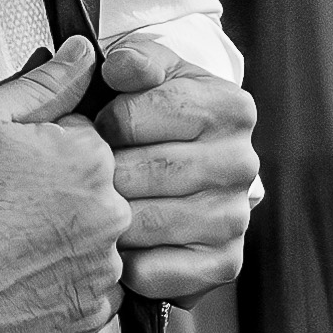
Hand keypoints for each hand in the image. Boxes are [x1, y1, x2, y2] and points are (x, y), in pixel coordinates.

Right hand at [0, 37, 126, 332]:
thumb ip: (45, 84)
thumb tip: (81, 55)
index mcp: (90, 159)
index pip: (92, 141)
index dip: (50, 152)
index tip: (20, 171)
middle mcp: (108, 215)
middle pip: (100, 193)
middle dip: (63, 197)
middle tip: (11, 209)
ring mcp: (101, 270)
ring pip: (98, 244)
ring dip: (67, 243)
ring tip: (14, 246)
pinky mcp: (88, 315)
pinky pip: (92, 293)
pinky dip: (64, 286)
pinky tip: (25, 277)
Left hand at [95, 38, 259, 302]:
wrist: (184, 162)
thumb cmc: (155, 114)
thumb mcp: (149, 73)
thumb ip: (135, 60)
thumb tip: (120, 68)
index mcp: (230, 107)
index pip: (133, 116)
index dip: (101, 123)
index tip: (99, 128)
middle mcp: (242, 163)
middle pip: (138, 173)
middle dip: (101, 174)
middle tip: (90, 174)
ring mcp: (234, 217)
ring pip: (144, 223)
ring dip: (109, 219)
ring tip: (100, 208)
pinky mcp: (223, 264)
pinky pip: (158, 272)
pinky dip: (128, 263)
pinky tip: (121, 246)